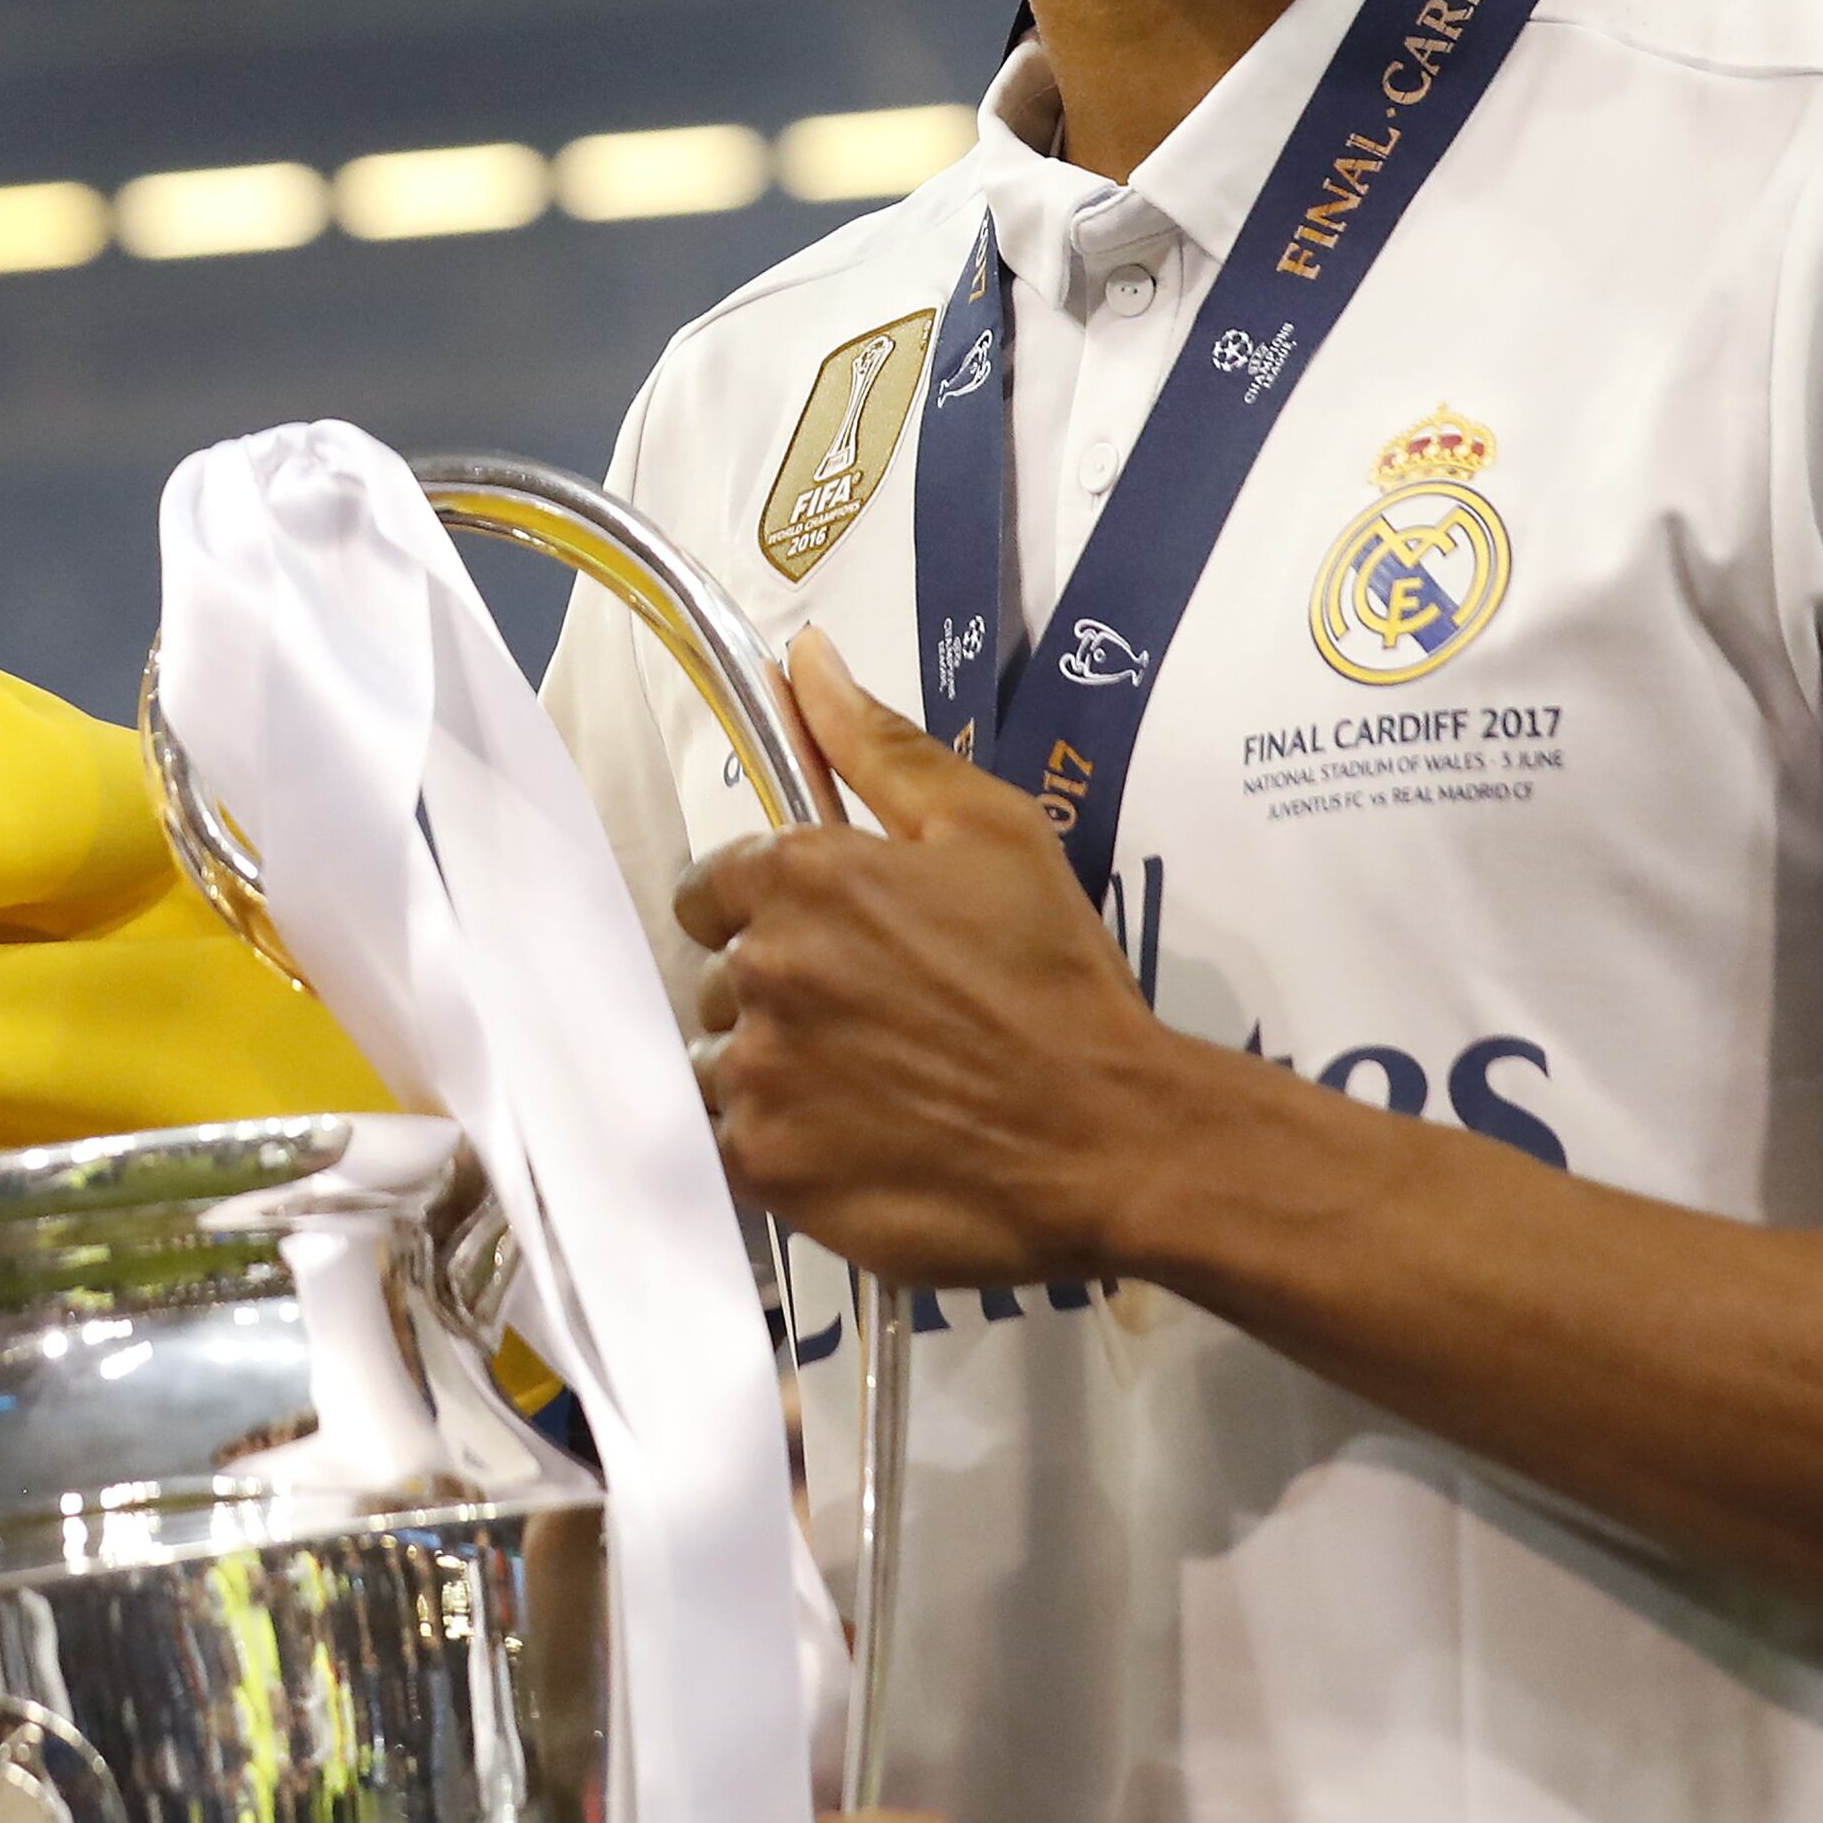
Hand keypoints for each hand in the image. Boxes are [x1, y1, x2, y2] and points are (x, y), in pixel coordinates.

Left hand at [673, 628, 1173, 1284]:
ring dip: (772, 1074)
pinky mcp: (764, 1167)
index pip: (711, 887)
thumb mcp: (991, 831)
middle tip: (876, 1022)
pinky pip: (726, 1148)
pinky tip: (851, 1144)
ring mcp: (757, 1074)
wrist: (1110, 1137)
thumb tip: (803, 655)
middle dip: (778, 994)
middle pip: (718, 978)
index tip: (832, 944)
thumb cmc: (1057, 979)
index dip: (764, 914)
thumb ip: (879, 744)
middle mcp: (763, 968)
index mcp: (804, 875)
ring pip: (717, 1065)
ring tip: (869, 1091)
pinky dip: (776, 1147)